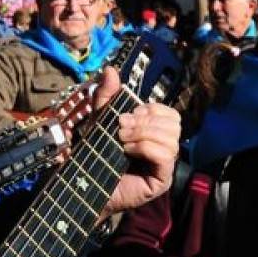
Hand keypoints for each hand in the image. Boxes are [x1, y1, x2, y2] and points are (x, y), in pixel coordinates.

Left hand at [92, 67, 180, 218]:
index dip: (149, 109)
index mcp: (153, 133)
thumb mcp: (98, 121)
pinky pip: (165, 155)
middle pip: (173, 122)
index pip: (169, 112)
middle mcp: (163, 148)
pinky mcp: (162, 179)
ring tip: (122, 141)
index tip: (125, 116)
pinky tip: (127, 152)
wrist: (84, 186)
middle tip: (120, 129)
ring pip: (172, 137)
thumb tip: (111, 69)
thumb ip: (106, 97)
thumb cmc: (94, 156)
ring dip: (142, 134)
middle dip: (144, 121)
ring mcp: (164, 165)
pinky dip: (144, 148)